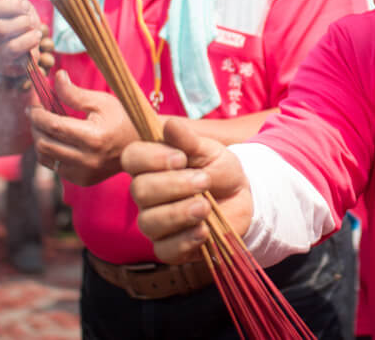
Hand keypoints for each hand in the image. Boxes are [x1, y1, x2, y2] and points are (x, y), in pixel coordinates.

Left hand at [30, 71, 142, 185]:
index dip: (37, 113)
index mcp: (93, 137)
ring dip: (40, 139)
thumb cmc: (123, 119)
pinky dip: (50, 153)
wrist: (142, 144)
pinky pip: (55, 167)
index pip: (53, 126)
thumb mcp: (102, 101)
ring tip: (45, 126)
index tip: (34, 103)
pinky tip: (57, 140)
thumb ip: (74, 93)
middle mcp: (87, 159)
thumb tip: (56, 78)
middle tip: (36, 112)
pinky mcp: (82, 180)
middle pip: (43, 143)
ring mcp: (84, 173)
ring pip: (45, 158)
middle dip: (35, 126)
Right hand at [123, 118, 252, 263]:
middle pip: (140, 191)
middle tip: (204, 181)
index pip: (132, 158)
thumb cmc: (219, 169)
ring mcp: (155, 222)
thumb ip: (189, 141)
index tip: (181, 158)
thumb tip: (170, 125)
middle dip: (173, 185)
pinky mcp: (169, 248)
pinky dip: (185, 241)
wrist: (242, 198)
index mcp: (152, 164)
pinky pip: (165, 250)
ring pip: (149, 222)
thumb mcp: (210, 151)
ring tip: (206, 206)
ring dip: (179, 213)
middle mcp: (147, 194)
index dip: (151, 158)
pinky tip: (204, 231)